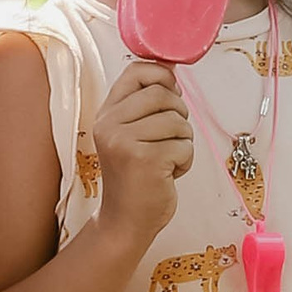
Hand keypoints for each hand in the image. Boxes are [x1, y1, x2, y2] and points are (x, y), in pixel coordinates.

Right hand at [92, 58, 193, 251]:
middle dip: (178, 116)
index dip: (162, 76)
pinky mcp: (145, 160)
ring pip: (178, 121)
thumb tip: (170, 69)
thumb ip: (143, 105)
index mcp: (106, 114)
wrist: (125, 221)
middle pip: (163, 94)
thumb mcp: (130, 135)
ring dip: (183, 142)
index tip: (171, 93)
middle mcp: (110, 125)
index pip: (136, 71)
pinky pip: (184, 146)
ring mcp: (125, 142)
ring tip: (166, 160)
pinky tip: (167, 174)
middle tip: (169, 139)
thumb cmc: (135, 178)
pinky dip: (185, 162)